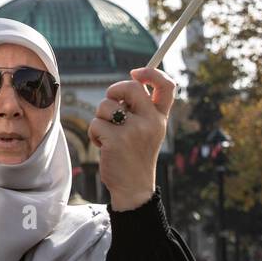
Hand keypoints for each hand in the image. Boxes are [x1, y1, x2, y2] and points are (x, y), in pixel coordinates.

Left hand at [88, 67, 175, 210]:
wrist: (134, 188)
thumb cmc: (135, 156)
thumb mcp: (147, 131)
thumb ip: (141, 109)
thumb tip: (126, 84)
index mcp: (160, 118)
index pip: (167, 86)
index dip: (151, 73)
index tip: (136, 72)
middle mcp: (151, 122)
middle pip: (130, 87)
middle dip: (114, 90)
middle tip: (111, 103)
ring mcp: (134, 131)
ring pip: (106, 105)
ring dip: (100, 117)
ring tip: (108, 134)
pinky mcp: (116, 140)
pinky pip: (96, 123)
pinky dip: (94, 133)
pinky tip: (103, 146)